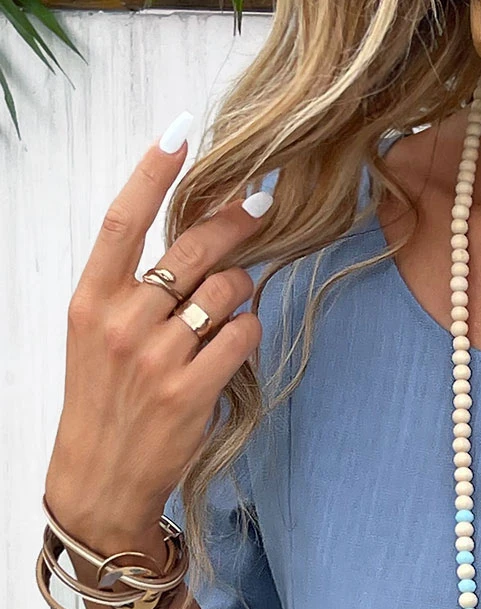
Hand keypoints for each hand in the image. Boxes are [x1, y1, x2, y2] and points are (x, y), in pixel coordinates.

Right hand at [44, 112, 272, 559]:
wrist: (100, 476)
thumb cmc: (106, 401)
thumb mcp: (99, 336)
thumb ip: (134, 290)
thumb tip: (196, 242)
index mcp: (91, 300)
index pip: (122, 220)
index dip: (153, 172)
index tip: (180, 132)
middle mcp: (122, 322)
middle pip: (190, 250)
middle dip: (235, 221)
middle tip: (262, 204)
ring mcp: (156, 358)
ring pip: (225, 292)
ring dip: (241, 291)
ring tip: (232, 308)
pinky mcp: (190, 392)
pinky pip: (242, 337)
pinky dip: (249, 332)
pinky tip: (237, 342)